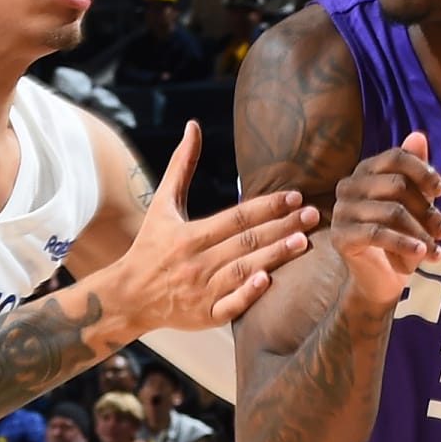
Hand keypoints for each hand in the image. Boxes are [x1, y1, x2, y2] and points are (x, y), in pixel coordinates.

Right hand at [114, 123, 318, 330]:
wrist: (128, 297)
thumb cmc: (150, 246)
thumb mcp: (163, 205)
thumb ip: (182, 165)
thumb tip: (193, 125)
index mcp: (188, 235)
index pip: (235, 217)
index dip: (266, 206)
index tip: (294, 196)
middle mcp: (196, 262)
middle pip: (245, 242)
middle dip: (281, 227)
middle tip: (312, 215)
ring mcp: (201, 291)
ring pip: (243, 271)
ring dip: (274, 256)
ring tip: (304, 242)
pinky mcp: (205, 316)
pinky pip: (230, 306)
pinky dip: (248, 294)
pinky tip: (269, 281)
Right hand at [331, 130, 440, 314]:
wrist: (383, 279)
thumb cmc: (401, 236)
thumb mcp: (415, 204)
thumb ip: (417, 172)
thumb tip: (419, 135)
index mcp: (366, 171)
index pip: (395, 157)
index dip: (422, 170)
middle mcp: (349, 186)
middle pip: (396, 185)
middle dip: (426, 209)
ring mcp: (341, 211)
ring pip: (391, 211)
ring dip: (420, 231)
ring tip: (436, 248)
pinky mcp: (340, 236)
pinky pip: (377, 233)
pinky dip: (404, 243)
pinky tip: (423, 253)